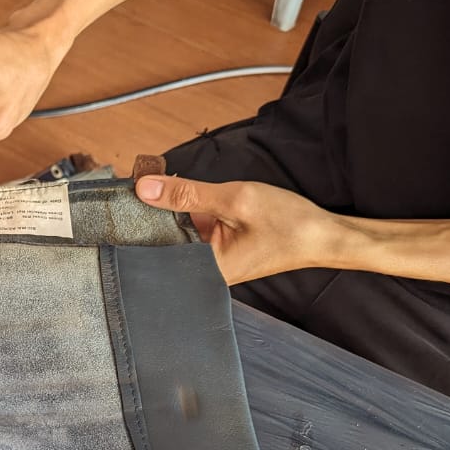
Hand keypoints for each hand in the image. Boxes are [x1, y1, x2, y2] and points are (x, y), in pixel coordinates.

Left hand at [135, 175, 340, 283]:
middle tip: (139, 179)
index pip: (156, 246)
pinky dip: (189, 210)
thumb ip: (188, 194)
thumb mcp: (235, 200)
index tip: (124, 192)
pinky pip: (195, 229)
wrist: (325, 235)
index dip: (138, 217)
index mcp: (205, 269)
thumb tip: (146, 187)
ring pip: (178, 231)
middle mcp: (205, 270)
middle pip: (164, 239)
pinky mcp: (221, 250)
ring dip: (171, 207)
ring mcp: (213, 261)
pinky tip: (183, 191)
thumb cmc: (288, 224)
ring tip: (156, 181)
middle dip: (152, 209)